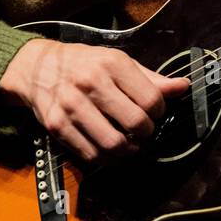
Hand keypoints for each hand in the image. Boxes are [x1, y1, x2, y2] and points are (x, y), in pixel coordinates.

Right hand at [0, 39, 189, 163]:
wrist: (36, 67)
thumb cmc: (84, 64)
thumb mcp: (117, 61)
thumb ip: (151, 78)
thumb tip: (183, 87)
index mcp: (111, 63)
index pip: (150, 99)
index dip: (159, 112)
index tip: (154, 113)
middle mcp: (91, 83)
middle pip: (135, 124)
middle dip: (146, 133)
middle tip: (143, 131)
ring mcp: (72, 106)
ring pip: (114, 145)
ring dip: (128, 150)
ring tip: (129, 143)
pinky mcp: (57, 126)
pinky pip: (91, 155)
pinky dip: (106, 158)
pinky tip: (108, 149)